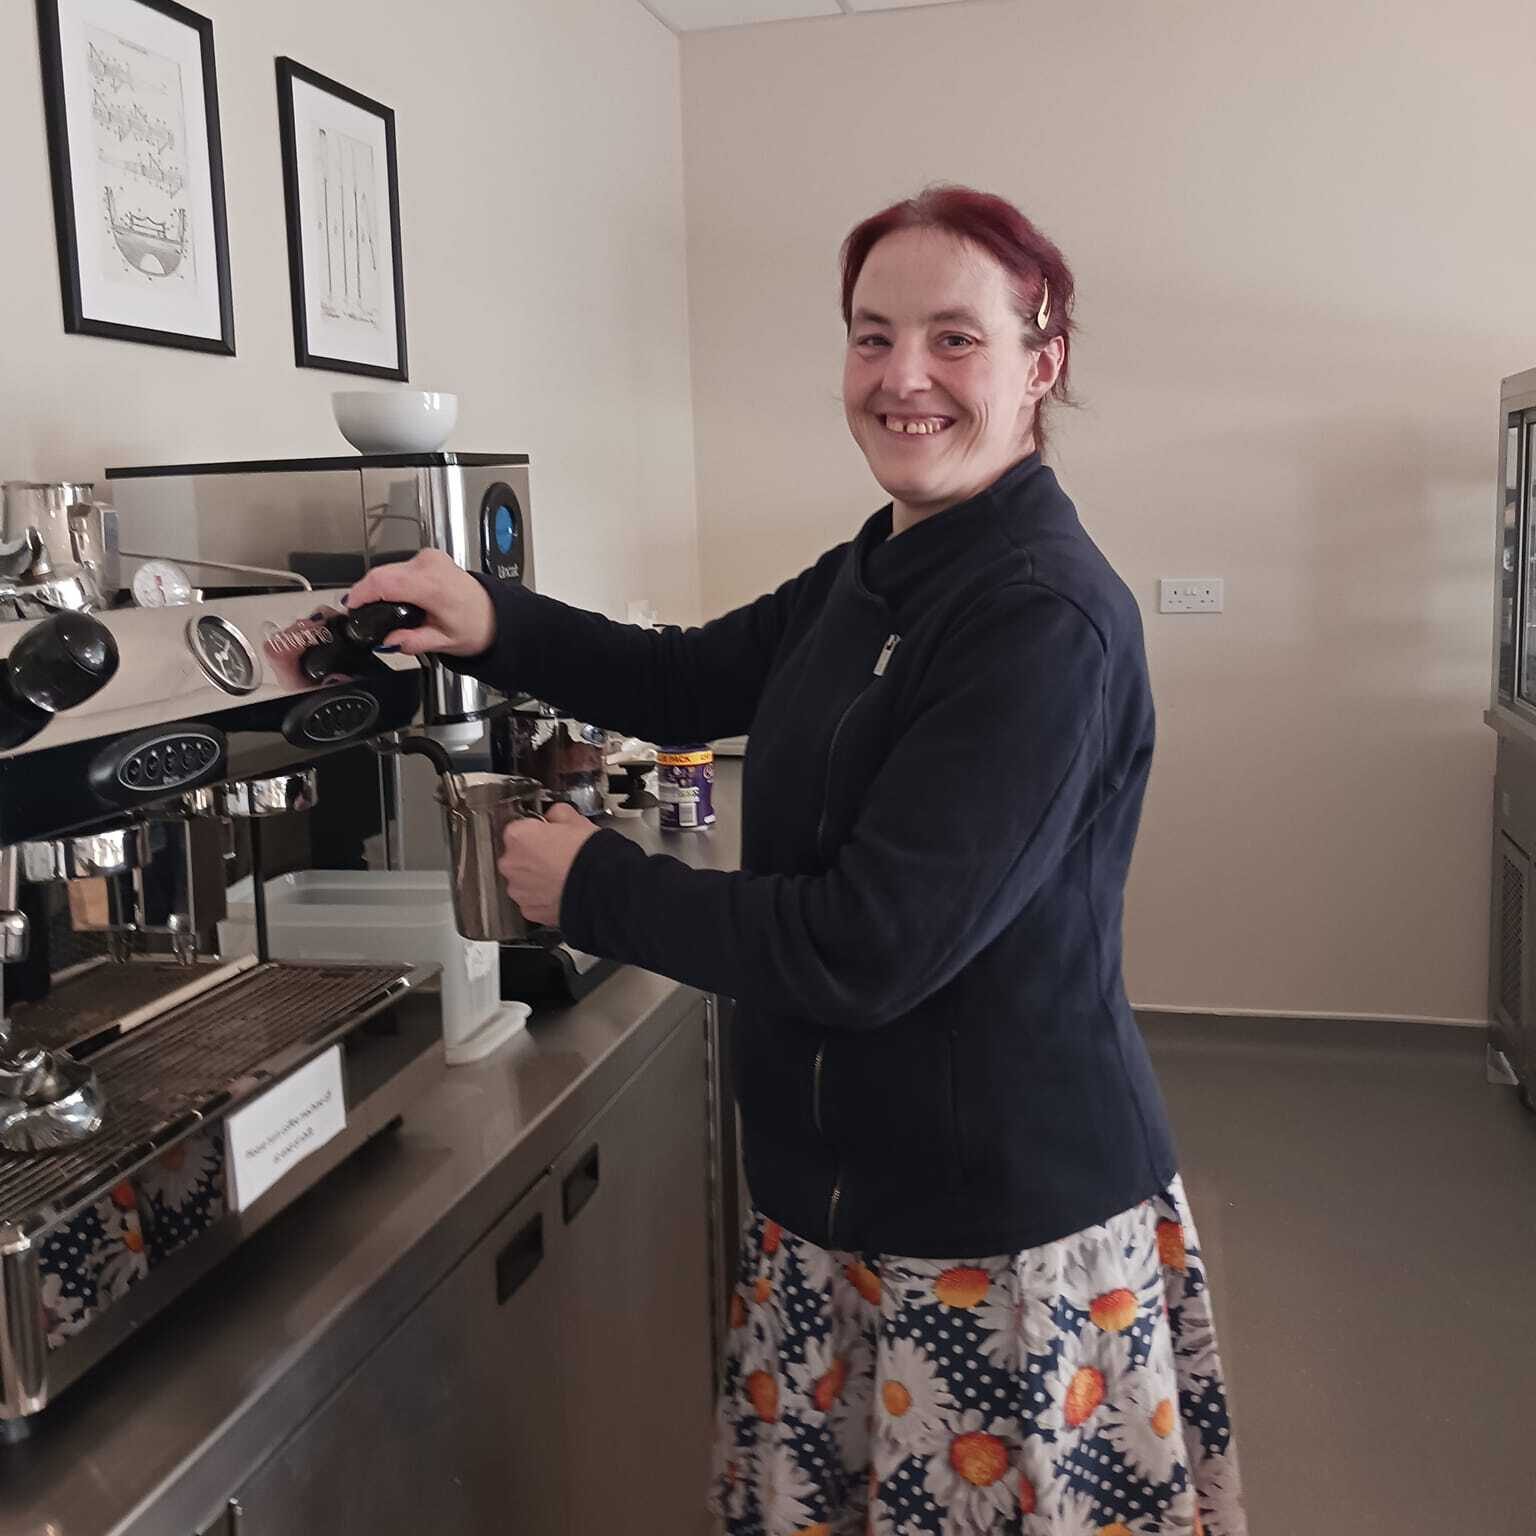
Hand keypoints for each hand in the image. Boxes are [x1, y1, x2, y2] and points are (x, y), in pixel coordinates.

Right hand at [343, 550, 495, 656]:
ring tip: (380, 608)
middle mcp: (430, 566)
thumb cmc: (474, 625)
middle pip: (382, 574)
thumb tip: (388, 641)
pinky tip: (394, 597)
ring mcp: (429, 557)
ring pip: (387, 568)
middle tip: (361, 614)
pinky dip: (390, 581)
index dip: (362, 593)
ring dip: (378, 587)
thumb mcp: (444, 642)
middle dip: (366, 593)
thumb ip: (413, 642)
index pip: (385, 582)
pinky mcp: (427, 556)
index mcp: (435, 586)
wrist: (492, 613)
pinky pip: (397, 566)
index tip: (351, 607)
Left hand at [497, 802, 598, 926]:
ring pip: (523, 880)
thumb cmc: (588, 855)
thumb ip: (557, 814)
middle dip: (533, 856)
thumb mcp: (576, 820)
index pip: (519, 828)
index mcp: (518, 836)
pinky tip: (560, 890)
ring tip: (561, 875)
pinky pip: (532, 900)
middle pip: (517, 856)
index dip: (537, 831)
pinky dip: (542, 898)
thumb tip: (556, 816)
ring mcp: (518, 889)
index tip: (548, 835)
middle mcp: (511, 863)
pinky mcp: (529, 910)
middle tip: (558, 856)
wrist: (601, 887)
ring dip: (536, 878)